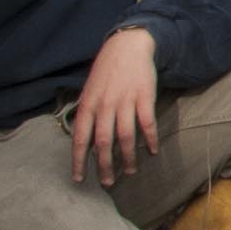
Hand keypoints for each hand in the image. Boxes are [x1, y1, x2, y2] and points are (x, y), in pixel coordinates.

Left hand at [67, 27, 158, 184]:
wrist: (128, 46)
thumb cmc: (107, 71)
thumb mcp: (89, 90)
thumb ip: (87, 113)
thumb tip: (85, 141)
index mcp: (88, 105)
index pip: (80, 138)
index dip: (78, 161)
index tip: (79, 179)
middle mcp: (104, 105)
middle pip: (104, 143)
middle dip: (105, 166)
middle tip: (107, 183)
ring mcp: (125, 101)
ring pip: (126, 137)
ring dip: (128, 158)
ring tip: (130, 172)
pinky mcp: (144, 97)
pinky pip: (147, 123)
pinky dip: (150, 139)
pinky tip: (152, 151)